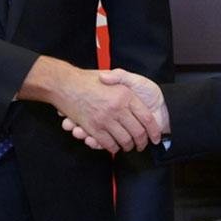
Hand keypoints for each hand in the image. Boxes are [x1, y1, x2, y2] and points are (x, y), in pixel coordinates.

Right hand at [18, 56, 159, 151]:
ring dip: (128, 146)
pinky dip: (113, 147)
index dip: (154, 130)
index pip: (147, 118)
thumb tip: (136, 94)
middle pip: (137, 132)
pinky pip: (107, 143)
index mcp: (126, 95)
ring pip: (124, 140)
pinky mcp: (94, 128)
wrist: (64, 83)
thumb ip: (126, 80)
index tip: (156, 137)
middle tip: (141, 145)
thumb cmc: (90, 79)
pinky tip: (114, 146)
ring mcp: (105, 119)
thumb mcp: (113, 73)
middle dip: (141, 142)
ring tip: (129, 147)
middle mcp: (117, 107)